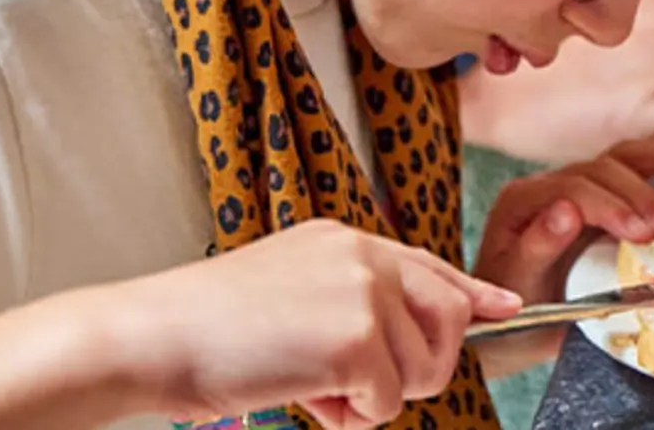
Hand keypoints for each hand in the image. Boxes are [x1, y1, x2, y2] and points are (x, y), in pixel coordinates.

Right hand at [113, 220, 519, 428]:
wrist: (149, 338)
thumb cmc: (204, 330)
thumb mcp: (287, 293)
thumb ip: (348, 305)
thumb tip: (398, 351)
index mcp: (344, 241)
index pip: (430, 265)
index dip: (472, 293)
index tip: (504, 308)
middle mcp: (364, 256)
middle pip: (450, 314)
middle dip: (425, 365)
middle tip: (365, 388)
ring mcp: (364, 291)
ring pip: (423, 366)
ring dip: (377, 397)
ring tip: (315, 389)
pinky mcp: (356, 337)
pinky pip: (388, 400)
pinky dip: (352, 416)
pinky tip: (306, 398)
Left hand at [469, 108, 653, 375]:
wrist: (515, 332)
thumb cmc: (513, 314)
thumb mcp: (517, 285)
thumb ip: (537, 246)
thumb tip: (567, 211)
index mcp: (523, 201)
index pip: (574, 188)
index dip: (611, 206)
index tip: (643, 235)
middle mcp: (551, 186)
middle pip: (602, 168)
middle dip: (640, 195)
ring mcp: (580, 187)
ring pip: (624, 157)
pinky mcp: (606, 198)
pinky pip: (637, 164)